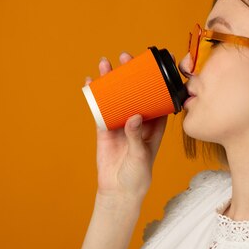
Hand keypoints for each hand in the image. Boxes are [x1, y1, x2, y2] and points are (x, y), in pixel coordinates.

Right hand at [85, 52, 167, 208]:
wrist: (118, 191)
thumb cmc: (138, 175)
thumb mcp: (141, 156)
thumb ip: (137, 137)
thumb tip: (133, 117)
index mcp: (154, 124)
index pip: (159, 97)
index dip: (158, 80)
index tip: (158, 62)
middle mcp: (138, 120)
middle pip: (136, 91)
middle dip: (131, 73)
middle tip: (126, 57)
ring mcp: (121, 122)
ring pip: (117, 96)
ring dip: (111, 79)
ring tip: (105, 63)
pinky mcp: (105, 129)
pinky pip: (100, 108)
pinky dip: (95, 95)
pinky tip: (89, 82)